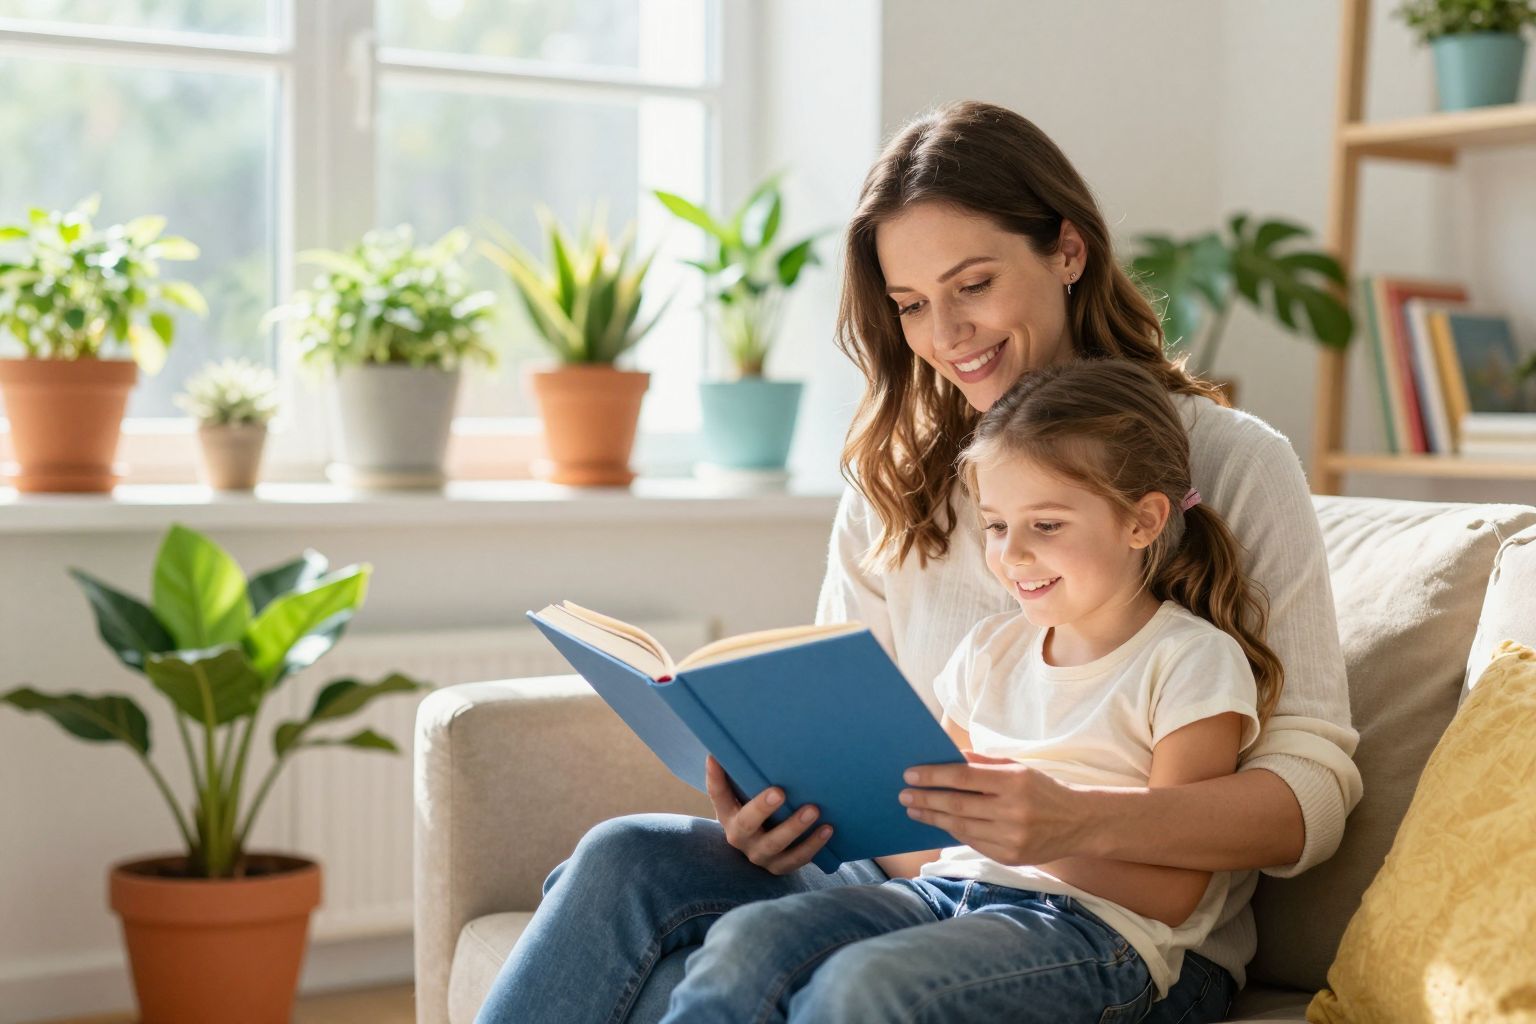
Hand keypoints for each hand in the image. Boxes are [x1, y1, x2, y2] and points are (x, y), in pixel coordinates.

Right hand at [704, 755, 833, 874]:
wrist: (765, 851)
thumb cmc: (758, 811)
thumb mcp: (746, 796)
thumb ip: (745, 775)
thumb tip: (744, 739)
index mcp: (727, 814)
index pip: (717, 794)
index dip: (714, 777)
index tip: (715, 757)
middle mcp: (739, 837)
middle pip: (746, 824)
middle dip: (762, 808)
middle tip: (780, 791)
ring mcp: (760, 854)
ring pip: (775, 844)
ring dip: (795, 827)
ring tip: (814, 809)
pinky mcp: (779, 867)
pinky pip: (796, 858)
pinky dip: (813, 845)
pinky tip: (827, 829)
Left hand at [899, 752, 1087, 865]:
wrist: (1080, 822)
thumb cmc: (1042, 789)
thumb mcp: (1018, 768)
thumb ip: (983, 763)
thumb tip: (948, 757)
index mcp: (1014, 782)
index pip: (963, 778)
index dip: (933, 776)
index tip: (910, 774)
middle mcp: (1013, 811)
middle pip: (958, 805)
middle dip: (926, 799)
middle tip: (904, 794)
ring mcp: (1012, 837)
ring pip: (962, 827)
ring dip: (933, 818)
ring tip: (914, 809)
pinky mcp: (1011, 857)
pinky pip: (974, 843)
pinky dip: (953, 832)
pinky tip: (939, 823)